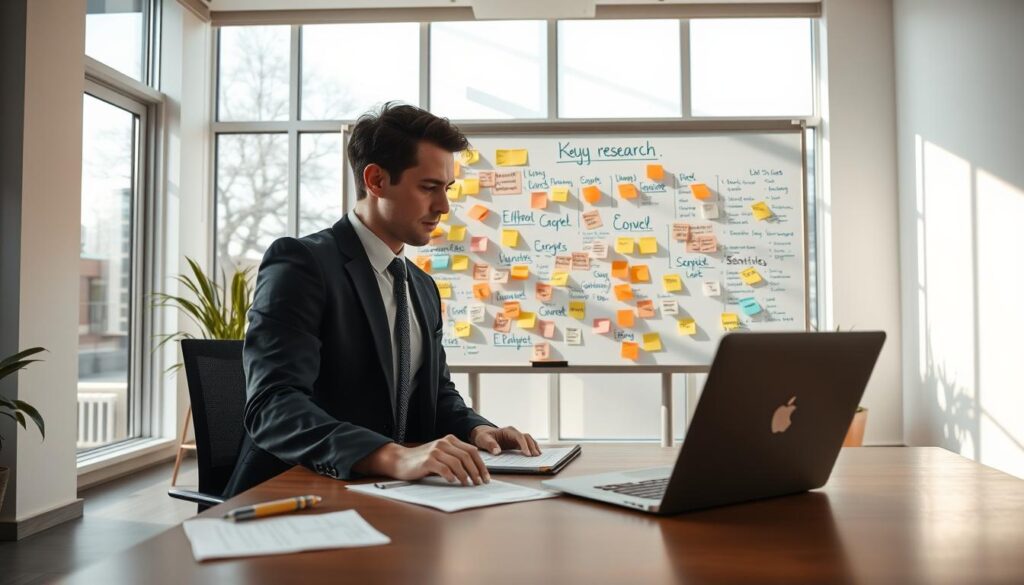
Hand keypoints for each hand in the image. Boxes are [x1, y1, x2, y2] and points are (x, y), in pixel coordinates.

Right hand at [355, 435, 489, 485]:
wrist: (400, 460)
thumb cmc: (422, 461)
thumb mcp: (441, 455)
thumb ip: (455, 458)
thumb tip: (475, 472)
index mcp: (450, 440)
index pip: (471, 451)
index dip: (481, 465)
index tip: (486, 477)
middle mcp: (444, 443)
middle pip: (467, 456)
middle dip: (476, 471)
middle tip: (479, 483)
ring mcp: (435, 451)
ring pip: (457, 463)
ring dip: (465, 475)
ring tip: (468, 484)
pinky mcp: (427, 460)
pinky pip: (444, 468)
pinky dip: (451, 476)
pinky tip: (453, 482)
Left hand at [470, 425, 540, 455]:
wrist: (483, 435)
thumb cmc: (483, 437)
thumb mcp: (483, 440)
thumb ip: (490, 445)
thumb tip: (497, 451)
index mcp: (508, 431)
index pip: (519, 437)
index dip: (524, 445)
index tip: (527, 454)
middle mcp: (514, 433)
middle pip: (527, 438)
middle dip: (532, 446)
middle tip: (536, 456)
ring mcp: (516, 438)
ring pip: (529, 441)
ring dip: (534, 447)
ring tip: (538, 456)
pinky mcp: (517, 444)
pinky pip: (527, 445)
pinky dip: (532, 449)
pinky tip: (535, 455)